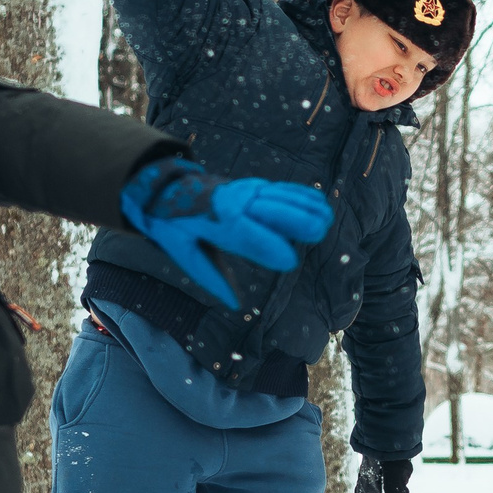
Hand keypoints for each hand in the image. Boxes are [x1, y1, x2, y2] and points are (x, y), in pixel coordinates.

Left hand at [121, 158, 333, 308]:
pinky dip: (300, 195)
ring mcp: (244, 192)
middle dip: (293, 219)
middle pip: (266, 209)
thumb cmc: (175, 226)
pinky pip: (279, 190)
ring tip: (326, 220)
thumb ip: (210, 276)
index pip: (241, 231)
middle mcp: (232, 203)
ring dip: (303, 206)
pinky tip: (320, 204)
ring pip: (277, 197)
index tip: (289, 261)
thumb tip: (235, 304)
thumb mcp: (183, 252)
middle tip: (318, 232)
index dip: (265, 245)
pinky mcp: (253, 188)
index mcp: (212, 222)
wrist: (167, 189)